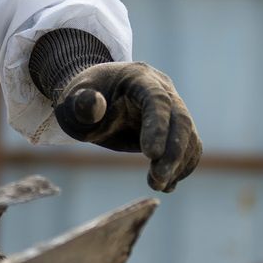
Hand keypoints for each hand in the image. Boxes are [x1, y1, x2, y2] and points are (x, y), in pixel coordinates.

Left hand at [54, 61, 202, 192]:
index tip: (150, 155)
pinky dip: (182, 165)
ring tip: (158, 184)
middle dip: (173, 152)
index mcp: (138, 77)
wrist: (94, 98)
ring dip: (178, 163)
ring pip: (189, 135)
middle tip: (158, 180)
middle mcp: (162, 89)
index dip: (158, 126)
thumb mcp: (73, 102)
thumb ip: (82, 104)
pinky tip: (168, 184)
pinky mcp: (174, 126)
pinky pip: (189, 145)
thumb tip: (94, 104)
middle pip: (180, 119)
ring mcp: (172, 107)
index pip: (157, 100)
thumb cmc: (81, 101)